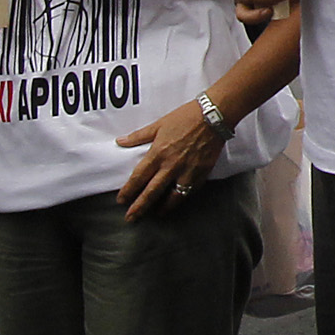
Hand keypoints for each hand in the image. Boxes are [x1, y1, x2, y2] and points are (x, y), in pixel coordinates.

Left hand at [115, 100, 227, 216]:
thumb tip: (120, 141)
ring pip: (173, 197)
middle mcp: (171, 166)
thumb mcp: (158, 124)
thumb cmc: (185, 117)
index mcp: (158, 153)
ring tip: (157, 214)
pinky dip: (183, 197)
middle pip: (152, 192)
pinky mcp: (202, 172)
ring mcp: (188, 171)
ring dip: (163, 207)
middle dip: (139, 207)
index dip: (128, 191)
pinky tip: (178, 200)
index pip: (138, 178)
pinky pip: (191, 190)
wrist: (213, 116)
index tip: (121, 200)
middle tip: (131, 218)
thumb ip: (138, 136)